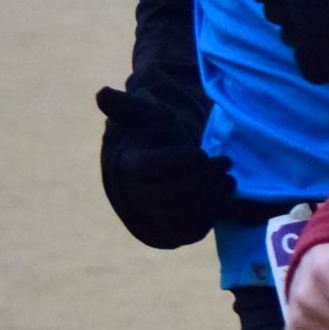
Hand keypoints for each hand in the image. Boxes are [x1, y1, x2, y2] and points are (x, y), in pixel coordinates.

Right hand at [95, 85, 235, 247]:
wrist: (157, 171)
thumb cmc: (151, 137)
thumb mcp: (143, 116)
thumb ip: (127, 106)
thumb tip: (101, 93)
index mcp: (128, 169)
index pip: (154, 169)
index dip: (182, 160)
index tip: (199, 153)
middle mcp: (136, 200)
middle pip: (175, 191)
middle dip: (205, 175)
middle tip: (224, 161)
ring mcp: (154, 221)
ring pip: (187, 212)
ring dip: (213, 193)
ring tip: (226, 176)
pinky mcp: (174, 236)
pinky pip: (196, 229)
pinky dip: (214, 211)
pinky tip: (223, 192)